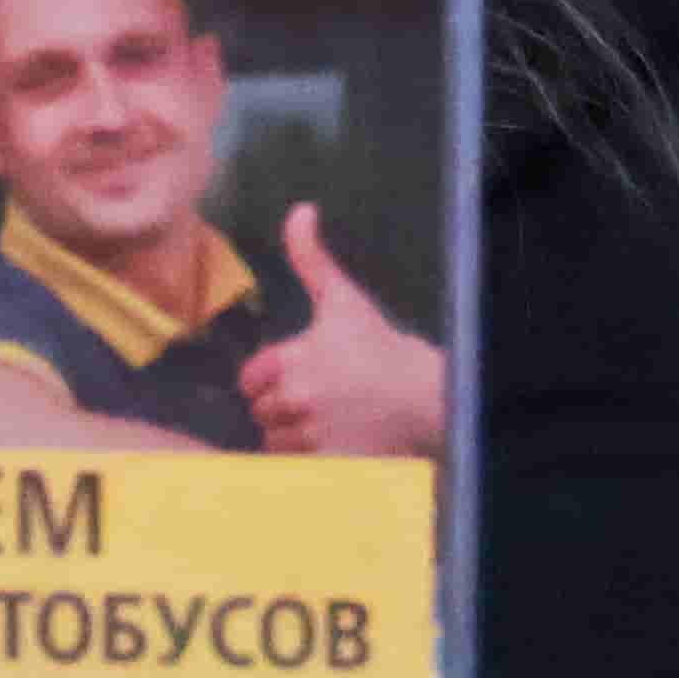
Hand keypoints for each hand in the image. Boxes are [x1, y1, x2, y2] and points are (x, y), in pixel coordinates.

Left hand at [240, 204, 448, 457]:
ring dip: (293, 434)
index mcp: (291, 358)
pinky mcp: (327, 463)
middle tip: (320, 399)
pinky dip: (307, 460)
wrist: (427, 395)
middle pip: (261, 411)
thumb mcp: (343, 300)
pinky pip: (295, 466)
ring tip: (327, 421)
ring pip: (275, 441)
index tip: (297, 375)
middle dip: (283, 406)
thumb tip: (300, 210)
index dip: (269, 378)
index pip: (251, 378)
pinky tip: (331, 442)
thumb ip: (312, 258)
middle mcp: (296, 397)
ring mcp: (312, 433)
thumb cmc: (382, 346)